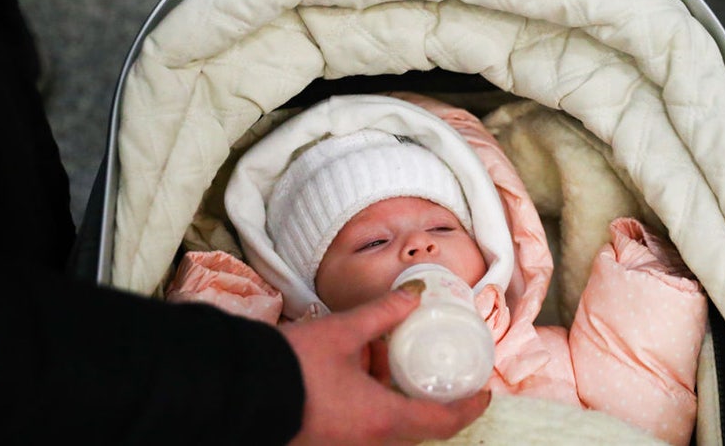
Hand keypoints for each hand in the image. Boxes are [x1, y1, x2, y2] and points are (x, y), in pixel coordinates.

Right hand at [280, 288, 490, 444]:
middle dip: (434, 403)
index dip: (469, 407)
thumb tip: (415, 295)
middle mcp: (368, 443)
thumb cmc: (292, 365)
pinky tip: (361, 376)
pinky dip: (375, 406)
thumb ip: (382, 313)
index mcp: (382, 420)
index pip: (443, 422)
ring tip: (397, 366)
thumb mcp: (342, 331)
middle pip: (418, 429)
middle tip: (443, 374)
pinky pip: (365, 428)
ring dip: (399, 402)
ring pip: (389, 429)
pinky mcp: (326, 442)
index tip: (485, 392)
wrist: (239, 390)